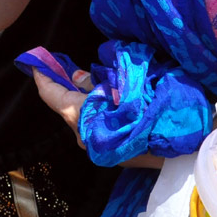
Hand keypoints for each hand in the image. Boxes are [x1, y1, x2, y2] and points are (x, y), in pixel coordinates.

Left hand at [33, 69, 163, 169]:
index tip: (36, 62)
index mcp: (79, 116)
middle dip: (66, 85)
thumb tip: (77, 77)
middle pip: (66, 105)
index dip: (43, 75)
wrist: (180, 149)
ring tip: (94, 80)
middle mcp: (81, 135)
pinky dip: (96, 112)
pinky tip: (109, 100)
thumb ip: (93, 81)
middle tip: (68, 66)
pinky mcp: (109, 154)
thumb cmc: (146, 109)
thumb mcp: (120, 84)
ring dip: (84, 99)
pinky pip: (95, 127)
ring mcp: (95, 148)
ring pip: (82, 116)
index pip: (51, 94)